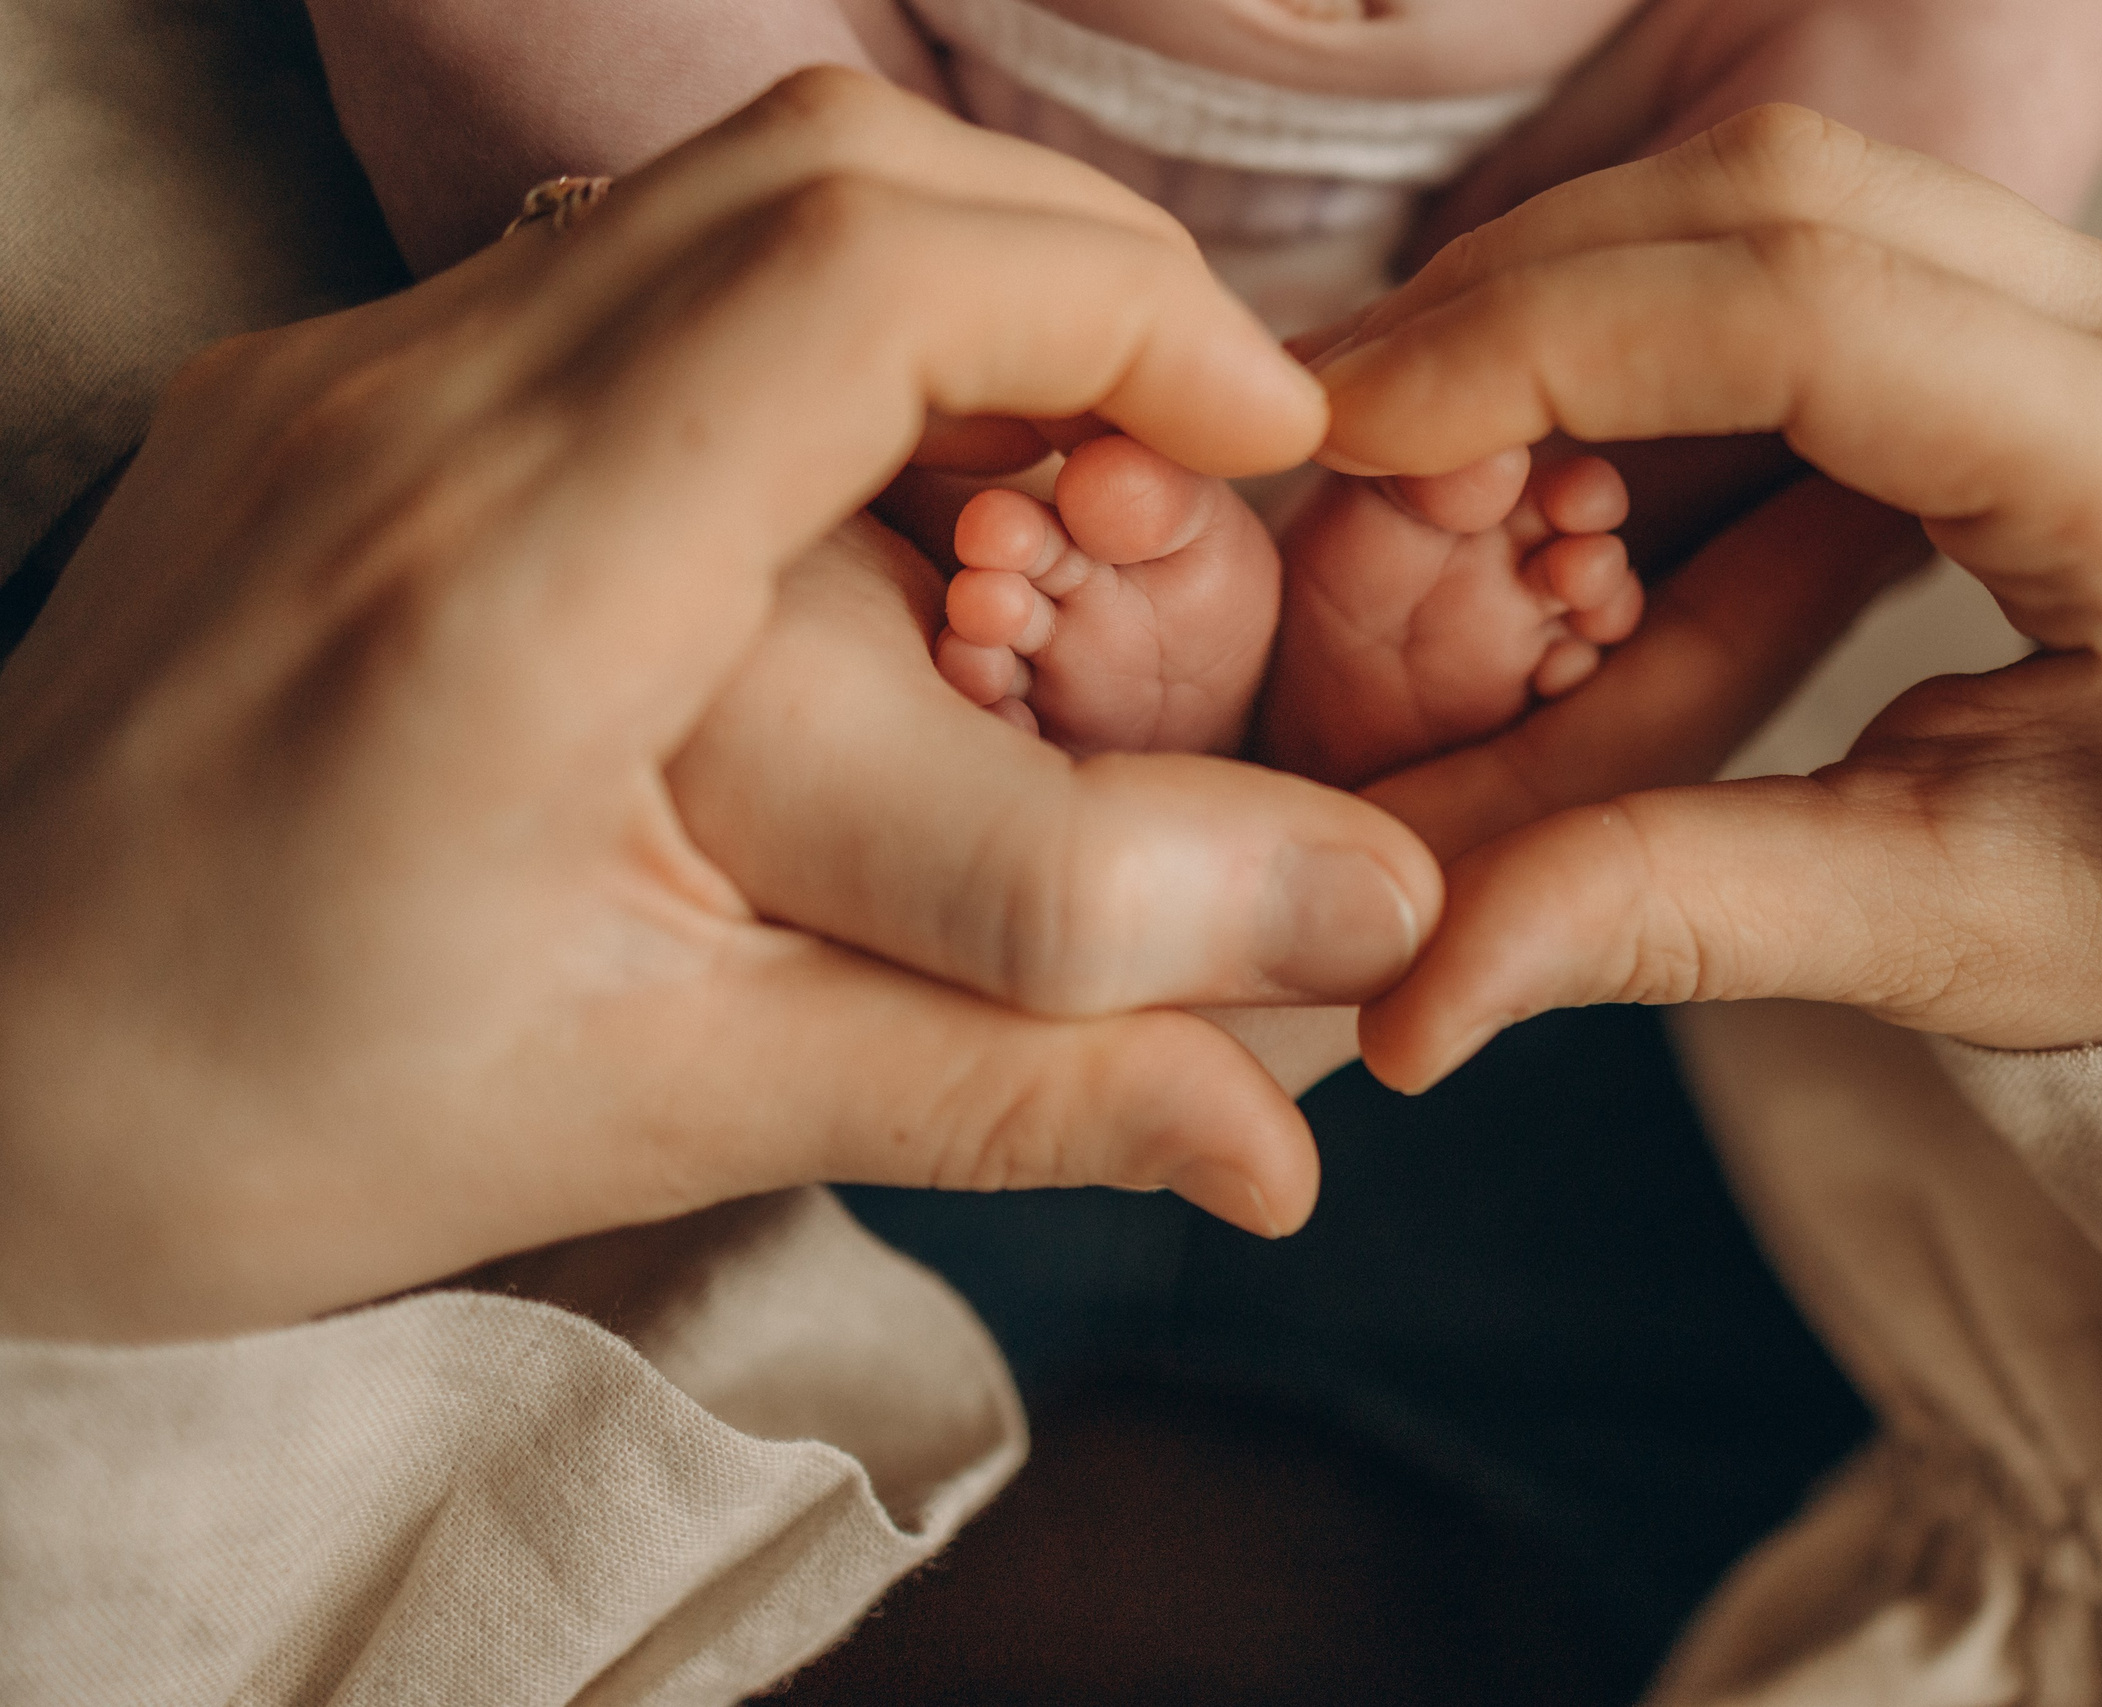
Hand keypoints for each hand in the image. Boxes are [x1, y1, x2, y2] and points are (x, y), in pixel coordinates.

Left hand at [0, 72, 1438, 1341]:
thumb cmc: (262, 1126)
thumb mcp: (662, 1116)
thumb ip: (1010, 1086)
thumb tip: (1287, 1140)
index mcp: (502, 598)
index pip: (859, 282)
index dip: (1121, 311)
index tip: (1266, 436)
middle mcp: (406, 417)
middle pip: (821, 169)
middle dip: (1076, 269)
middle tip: (1203, 439)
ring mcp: (346, 372)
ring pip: (726, 182)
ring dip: (952, 273)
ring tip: (1062, 466)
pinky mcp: (329, 385)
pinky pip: (625, 256)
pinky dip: (818, 313)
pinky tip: (870, 484)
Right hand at [1322, 107, 2101, 1085]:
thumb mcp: (1940, 941)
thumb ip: (1668, 919)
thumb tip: (1406, 997)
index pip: (1808, 310)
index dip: (1543, 340)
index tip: (1349, 424)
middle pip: (1784, 200)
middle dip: (1524, 287)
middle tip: (1338, 414)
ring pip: (1792, 196)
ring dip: (1579, 284)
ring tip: (1418, 420)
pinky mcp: (2065, 330)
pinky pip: (1823, 253)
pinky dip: (1653, 315)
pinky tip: (1548, 424)